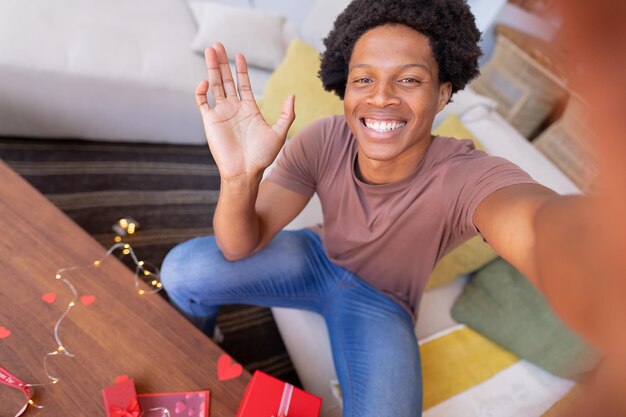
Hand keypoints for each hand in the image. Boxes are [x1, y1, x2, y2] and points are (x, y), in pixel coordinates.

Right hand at [195, 43, 294, 180]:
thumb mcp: (279, 133)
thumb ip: (286, 114)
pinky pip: (202, 102)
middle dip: (222, 62)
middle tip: (217, 45)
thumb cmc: (262, 156)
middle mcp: (234, 108)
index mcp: (249, 109)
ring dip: (211, 68)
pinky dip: (201, 91)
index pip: (243, 84)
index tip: (239, 54)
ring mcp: (221, 113)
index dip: (240, 69)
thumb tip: (292, 95)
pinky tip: (205, 81)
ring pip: (214, 85)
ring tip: (209, 51)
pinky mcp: (210, 121)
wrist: (245, 171)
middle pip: (226, 80)